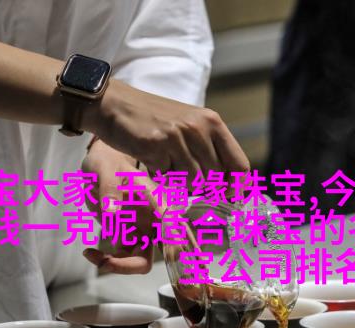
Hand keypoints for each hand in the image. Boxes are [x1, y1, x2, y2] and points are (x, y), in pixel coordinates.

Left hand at [80, 139, 161, 273]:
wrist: (100, 166)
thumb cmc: (107, 163)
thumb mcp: (106, 172)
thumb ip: (110, 191)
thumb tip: (112, 213)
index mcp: (156, 201)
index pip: (172, 224)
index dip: (176, 242)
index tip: (174, 257)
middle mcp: (155, 220)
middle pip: (166, 249)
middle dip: (144, 265)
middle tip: (112, 263)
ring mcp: (143, 231)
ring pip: (142, 260)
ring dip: (120, 266)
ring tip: (93, 255)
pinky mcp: (130, 237)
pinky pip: (123, 258)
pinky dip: (107, 260)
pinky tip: (89, 252)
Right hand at [84, 80, 249, 183]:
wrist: (114, 103)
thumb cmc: (154, 119)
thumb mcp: (190, 126)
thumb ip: (210, 150)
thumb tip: (229, 186)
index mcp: (213, 122)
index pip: (240, 165)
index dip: (237, 187)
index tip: (229, 197)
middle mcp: (199, 128)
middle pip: (216, 178)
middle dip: (202, 187)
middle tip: (184, 178)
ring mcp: (178, 136)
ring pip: (192, 181)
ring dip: (179, 182)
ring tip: (166, 164)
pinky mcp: (156, 146)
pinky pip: (168, 178)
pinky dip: (161, 177)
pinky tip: (151, 161)